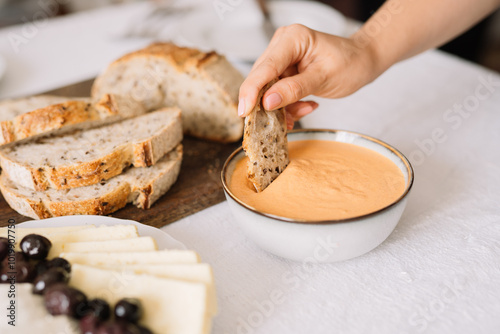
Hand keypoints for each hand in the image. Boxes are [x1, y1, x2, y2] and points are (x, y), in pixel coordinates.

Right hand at [238, 24, 378, 128]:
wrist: (362, 61)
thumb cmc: (350, 63)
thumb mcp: (324, 79)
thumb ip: (294, 90)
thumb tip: (267, 102)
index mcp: (292, 38)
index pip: (265, 68)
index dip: (251, 91)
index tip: (244, 112)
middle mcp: (282, 44)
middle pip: (261, 79)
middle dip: (269, 104)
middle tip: (281, 122)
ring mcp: (281, 57)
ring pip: (268, 89)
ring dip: (283, 107)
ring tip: (306, 109)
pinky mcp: (284, 70)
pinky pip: (277, 92)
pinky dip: (289, 105)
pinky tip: (307, 105)